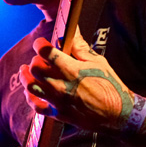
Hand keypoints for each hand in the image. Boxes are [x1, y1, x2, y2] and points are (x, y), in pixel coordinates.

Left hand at [21, 29, 135, 132]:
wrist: (119, 114)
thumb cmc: (111, 86)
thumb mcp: (98, 62)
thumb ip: (80, 47)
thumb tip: (72, 32)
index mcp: (71, 69)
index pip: (45, 52)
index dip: (40, 44)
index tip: (41, 43)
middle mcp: (60, 85)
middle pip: (34, 68)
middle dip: (35, 60)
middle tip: (40, 59)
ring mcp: (57, 100)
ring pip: (30, 86)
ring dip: (27, 76)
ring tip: (26, 71)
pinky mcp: (57, 113)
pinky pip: (36, 105)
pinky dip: (30, 97)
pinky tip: (31, 91)